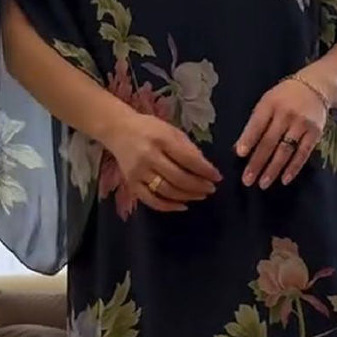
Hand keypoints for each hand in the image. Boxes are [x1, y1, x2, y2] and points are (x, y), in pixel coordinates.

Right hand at [107, 110, 221, 212]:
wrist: (118, 130)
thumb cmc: (149, 129)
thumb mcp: (171, 131)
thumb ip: (188, 148)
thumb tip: (206, 168)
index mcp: (161, 139)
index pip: (188, 159)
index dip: (205, 170)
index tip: (217, 177)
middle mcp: (148, 156)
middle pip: (178, 178)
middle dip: (198, 186)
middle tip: (211, 189)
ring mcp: (138, 172)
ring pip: (167, 191)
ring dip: (187, 196)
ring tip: (200, 196)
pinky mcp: (131, 184)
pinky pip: (151, 200)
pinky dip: (168, 206)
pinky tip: (182, 206)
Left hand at [236, 77, 329, 188]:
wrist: (316, 86)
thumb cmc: (285, 98)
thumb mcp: (267, 103)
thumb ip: (255, 123)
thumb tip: (239, 149)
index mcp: (270, 104)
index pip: (257, 124)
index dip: (249, 139)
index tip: (240, 154)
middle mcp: (286, 114)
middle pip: (269, 141)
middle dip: (257, 162)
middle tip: (247, 180)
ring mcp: (302, 124)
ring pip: (285, 150)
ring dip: (273, 169)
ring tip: (263, 184)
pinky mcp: (315, 133)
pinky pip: (303, 153)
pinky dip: (293, 168)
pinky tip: (284, 179)